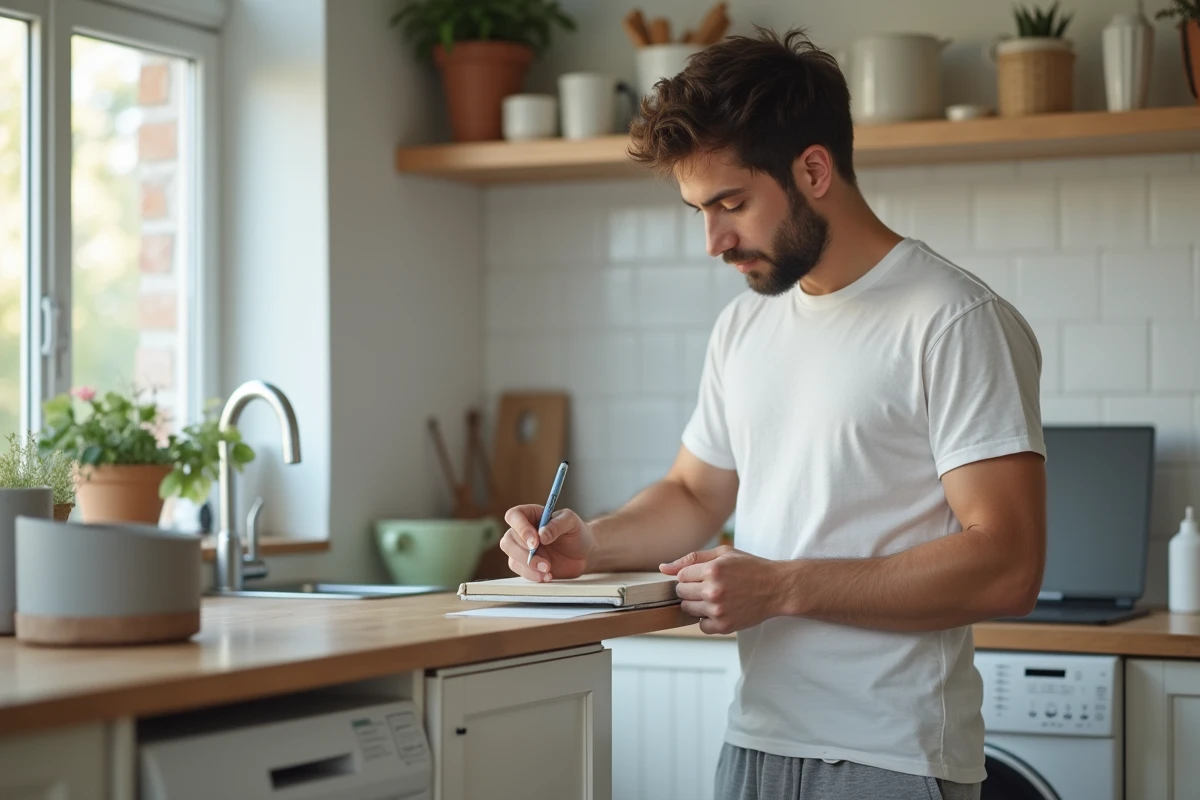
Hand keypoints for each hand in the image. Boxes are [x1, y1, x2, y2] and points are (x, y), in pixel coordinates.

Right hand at [499, 504, 594, 582]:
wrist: (584, 553)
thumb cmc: (576, 532)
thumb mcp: (572, 521)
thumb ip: (558, 524)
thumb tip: (542, 535)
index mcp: (531, 515)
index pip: (514, 516)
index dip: (521, 528)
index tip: (535, 541)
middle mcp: (522, 531)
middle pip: (508, 540)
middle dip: (524, 554)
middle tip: (544, 561)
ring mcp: (522, 549)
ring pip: (512, 558)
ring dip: (529, 567)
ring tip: (548, 569)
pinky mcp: (526, 565)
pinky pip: (521, 571)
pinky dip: (533, 575)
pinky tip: (547, 575)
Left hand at [660, 546, 788, 634]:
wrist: (777, 588)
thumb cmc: (750, 567)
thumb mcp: (723, 554)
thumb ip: (691, 558)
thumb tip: (662, 568)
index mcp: (712, 569)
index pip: (680, 576)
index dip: (690, 575)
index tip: (703, 575)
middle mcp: (713, 590)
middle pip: (681, 593)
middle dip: (691, 589)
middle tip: (710, 586)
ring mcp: (718, 610)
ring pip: (687, 609)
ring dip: (697, 604)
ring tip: (716, 597)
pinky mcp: (724, 626)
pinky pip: (701, 625)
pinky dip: (707, 619)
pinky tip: (721, 609)